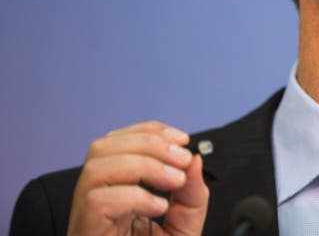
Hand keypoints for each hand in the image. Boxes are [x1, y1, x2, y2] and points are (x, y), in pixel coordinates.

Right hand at [67, 121, 208, 235]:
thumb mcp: (184, 225)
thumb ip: (192, 193)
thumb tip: (195, 157)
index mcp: (115, 189)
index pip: (119, 139)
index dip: (150, 131)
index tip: (182, 139)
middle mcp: (95, 198)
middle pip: (103, 145)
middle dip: (149, 143)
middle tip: (182, 160)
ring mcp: (85, 216)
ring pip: (96, 166)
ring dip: (142, 163)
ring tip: (172, 182)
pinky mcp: (84, 232)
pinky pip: (97, 200)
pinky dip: (133, 196)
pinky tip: (157, 207)